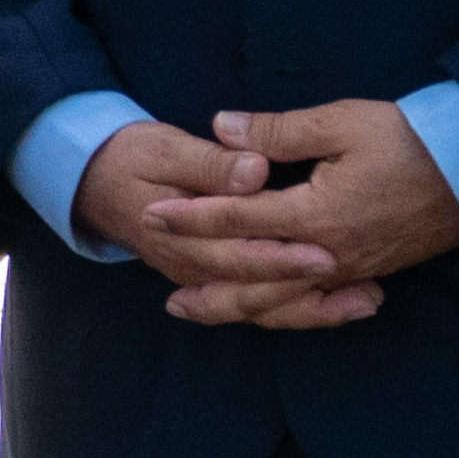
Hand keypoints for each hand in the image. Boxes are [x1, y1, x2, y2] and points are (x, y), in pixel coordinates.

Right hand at [74, 119, 345, 319]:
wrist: (92, 182)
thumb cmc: (132, 156)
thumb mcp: (166, 148)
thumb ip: (212, 163)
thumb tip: (254, 170)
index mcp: (179, 235)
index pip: (239, 252)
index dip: (284, 256)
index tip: (327, 253)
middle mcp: (192, 267)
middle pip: (257, 289)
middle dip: (312, 290)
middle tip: (364, 288)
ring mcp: (201, 278)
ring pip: (261, 308)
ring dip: (314, 310)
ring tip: (366, 302)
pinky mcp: (212, 278)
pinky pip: (258, 306)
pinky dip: (298, 310)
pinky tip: (340, 304)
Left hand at [140, 102, 458, 328]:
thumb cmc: (410, 140)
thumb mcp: (341, 123)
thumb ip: (277, 132)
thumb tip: (222, 128)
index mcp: (314, 214)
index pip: (237, 218)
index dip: (191, 217)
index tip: (150, 214)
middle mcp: (327, 253)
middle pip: (251, 277)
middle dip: (202, 277)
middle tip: (160, 287)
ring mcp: (349, 269)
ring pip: (280, 300)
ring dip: (233, 306)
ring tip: (193, 309)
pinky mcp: (366, 273)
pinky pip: (312, 304)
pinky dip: (279, 311)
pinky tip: (262, 310)